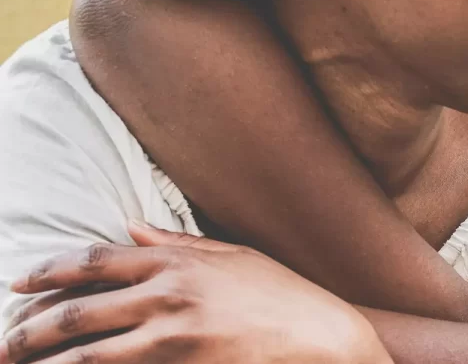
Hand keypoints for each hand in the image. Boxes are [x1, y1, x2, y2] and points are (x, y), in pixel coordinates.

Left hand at [0, 222, 390, 363]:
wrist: (324, 338)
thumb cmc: (283, 295)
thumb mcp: (234, 255)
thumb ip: (177, 242)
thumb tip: (128, 228)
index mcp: (178, 260)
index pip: (94, 261)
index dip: (48, 272)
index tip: (17, 285)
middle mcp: (169, 293)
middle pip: (77, 310)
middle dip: (28, 329)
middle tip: (3, 342)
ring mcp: (174, 334)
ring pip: (86, 352)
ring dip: (46, 361)